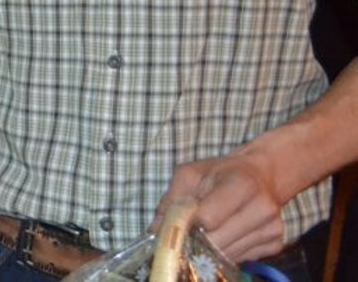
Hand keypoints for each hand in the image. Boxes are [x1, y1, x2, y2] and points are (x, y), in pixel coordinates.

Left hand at [155, 150, 286, 260]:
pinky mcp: (277, 243)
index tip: (182, 221)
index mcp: (242, 184)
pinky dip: (228, 252)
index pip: (209, 218)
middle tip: (187, 234)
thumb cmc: (220, 172)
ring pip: (230, 254)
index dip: (190, 223)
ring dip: (211, 249)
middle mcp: (263, 208)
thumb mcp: (190, 174)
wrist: (260, 174)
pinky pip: (243, 258)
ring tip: (206, 233)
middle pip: (219, 241)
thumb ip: (171, 200)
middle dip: (197, 241)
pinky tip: (225, 235)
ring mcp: (273, 228)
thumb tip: (154, 231)